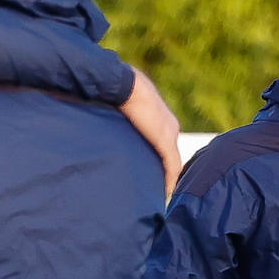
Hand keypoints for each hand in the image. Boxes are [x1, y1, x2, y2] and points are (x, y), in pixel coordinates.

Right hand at [119, 66, 181, 198]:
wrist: (123, 83)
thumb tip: (103, 120)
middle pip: (172, 156)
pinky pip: (172, 167)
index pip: (166, 145)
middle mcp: (170, 127)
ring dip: (169, 180)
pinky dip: (169, 181)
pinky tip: (165, 194)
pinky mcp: (165, 141)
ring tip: (162, 196)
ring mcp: (169, 134)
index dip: (163, 161)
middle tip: (160, 190)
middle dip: (168, 173)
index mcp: (161, 118)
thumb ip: (120, 117)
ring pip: (174, 164)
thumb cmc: (115, 88)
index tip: (157, 175)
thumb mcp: (121, 105)